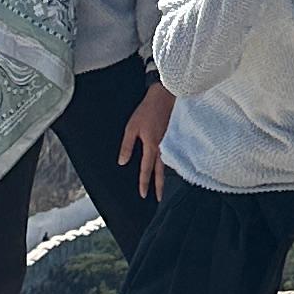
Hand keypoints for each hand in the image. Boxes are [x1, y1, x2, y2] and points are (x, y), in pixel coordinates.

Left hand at [118, 83, 172, 197]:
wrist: (164, 95)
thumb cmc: (147, 110)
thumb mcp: (131, 127)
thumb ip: (127, 146)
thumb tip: (122, 162)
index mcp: (151, 145)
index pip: (147, 169)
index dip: (144, 183)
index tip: (143, 194)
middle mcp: (162, 146)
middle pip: (161, 170)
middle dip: (159, 186)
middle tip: (159, 198)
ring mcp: (168, 141)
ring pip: (167, 163)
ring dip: (164, 176)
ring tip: (162, 186)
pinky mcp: (171, 136)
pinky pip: (170, 154)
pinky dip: (168, 164)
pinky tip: (167, 166)